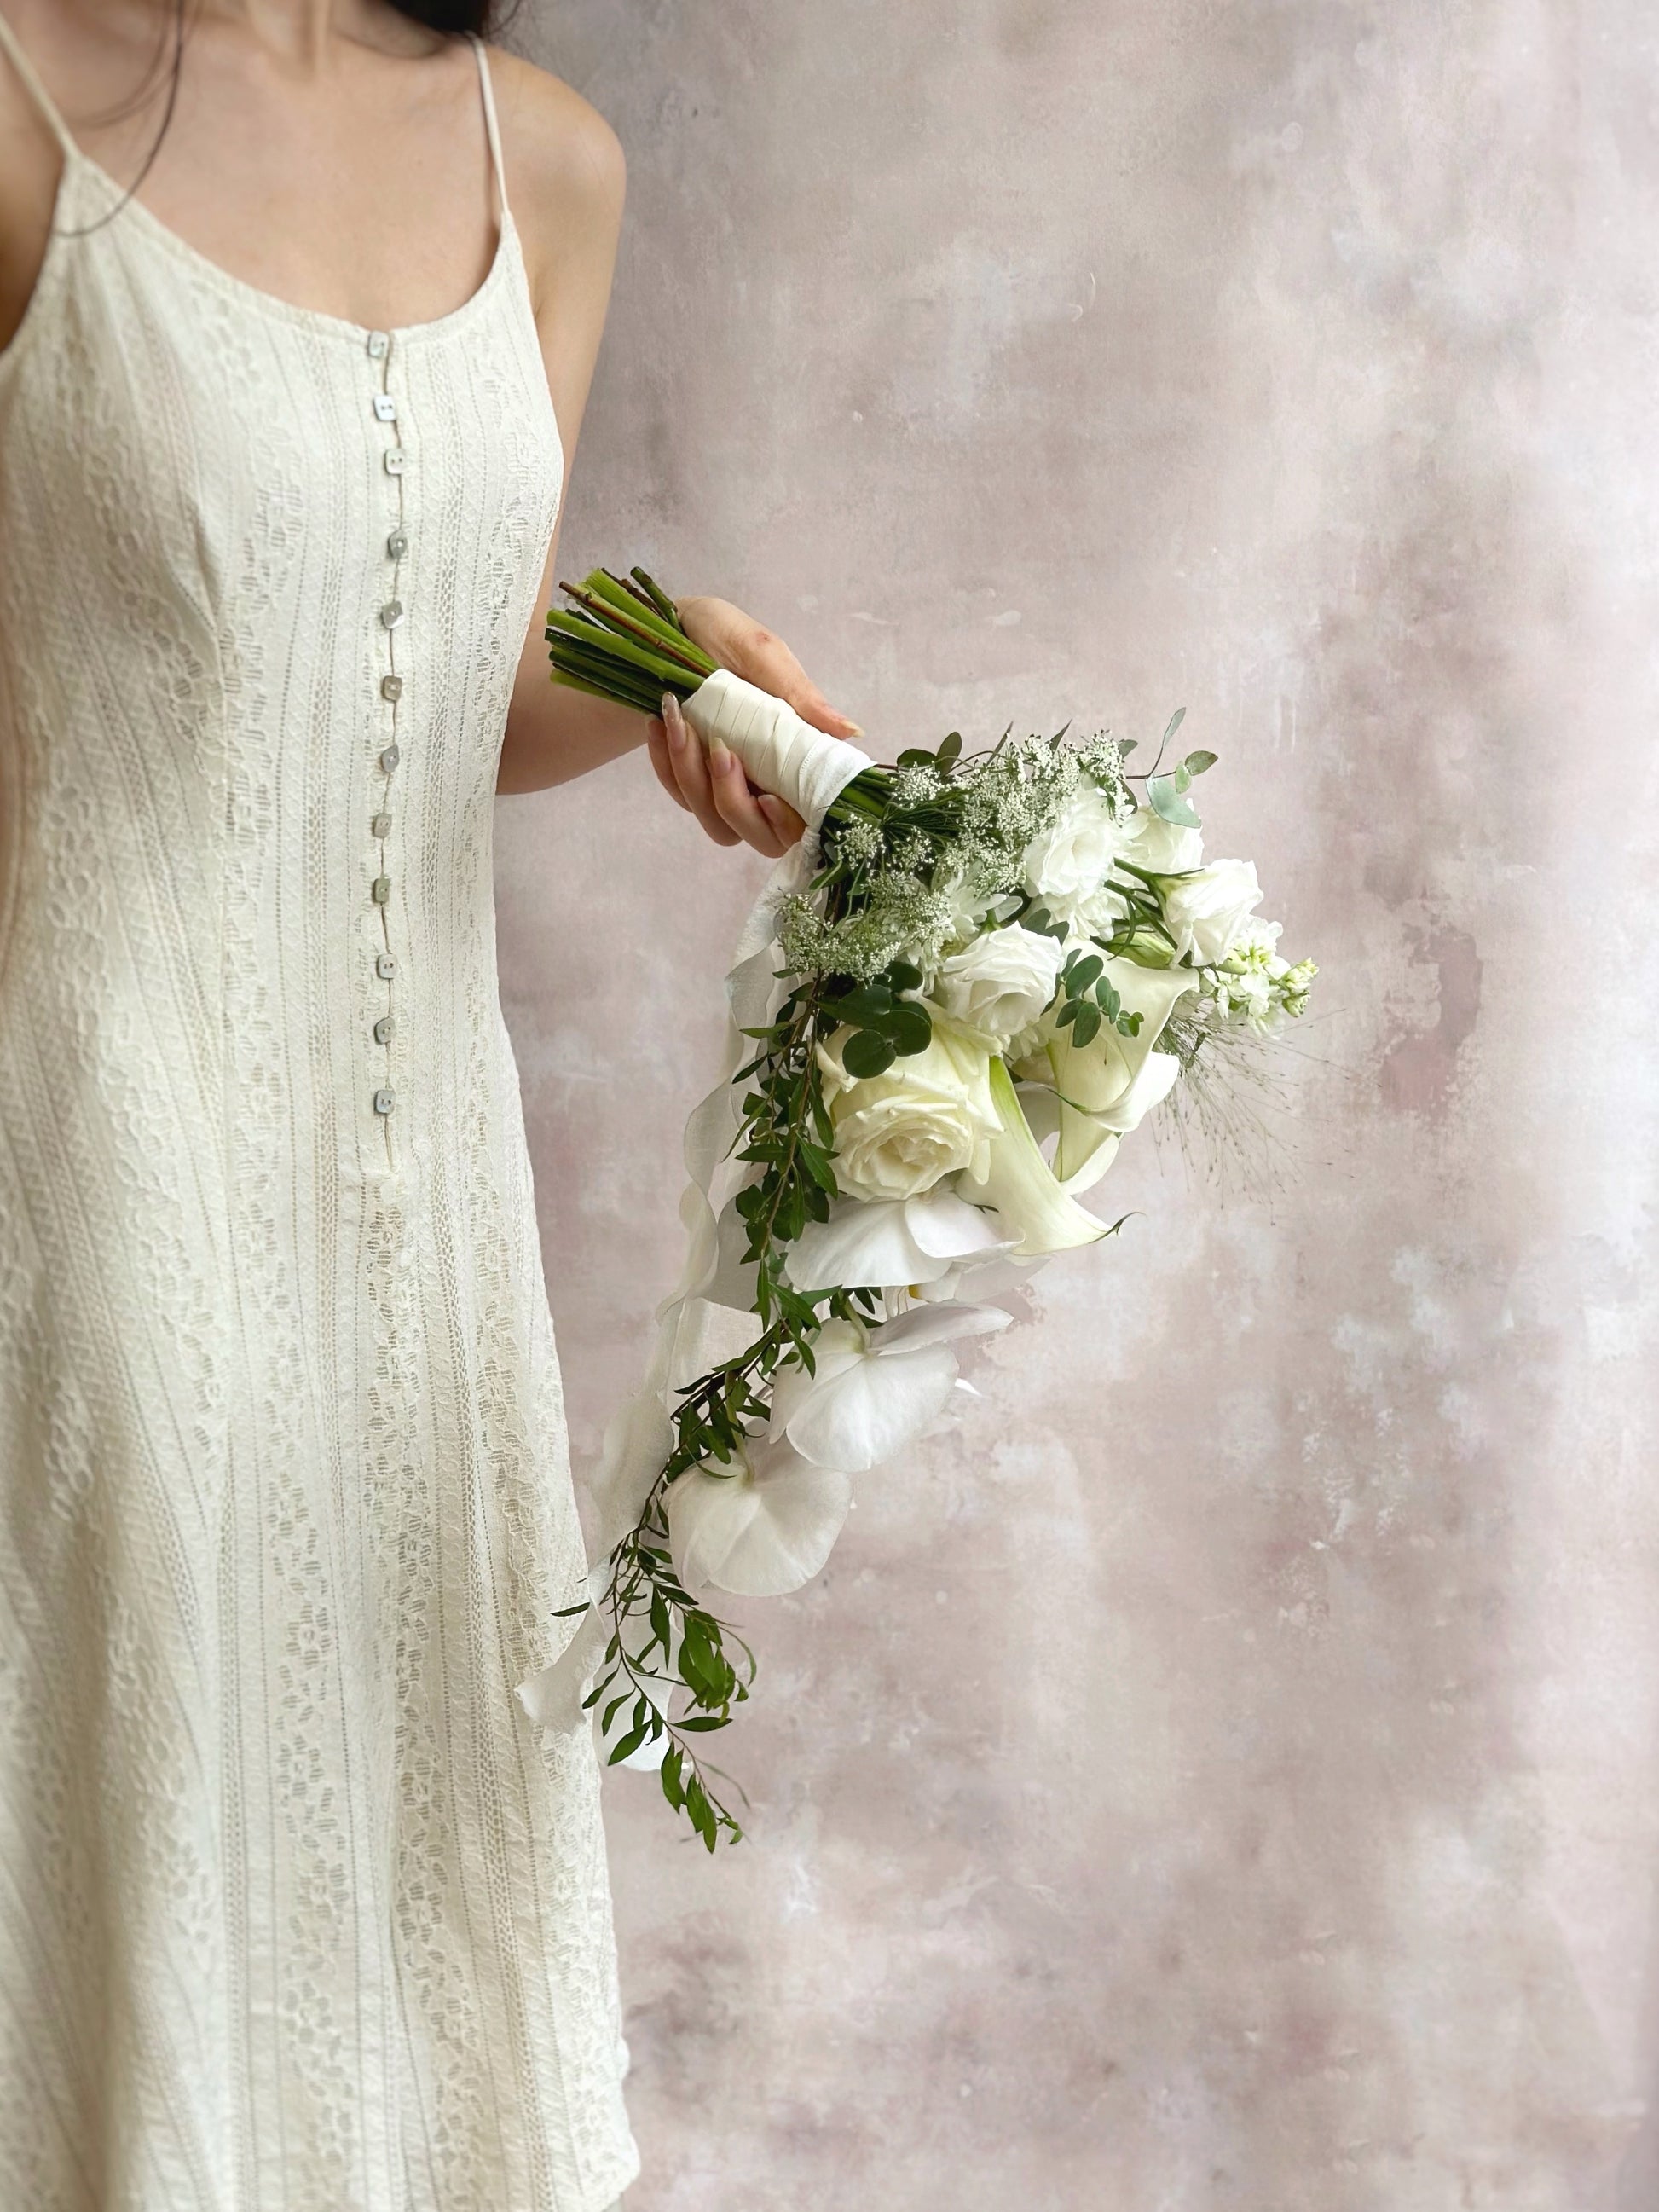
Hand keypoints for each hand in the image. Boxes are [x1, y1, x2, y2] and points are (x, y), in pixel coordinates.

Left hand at [645, 594, 863, 856]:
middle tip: (719, 749)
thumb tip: (851, 731)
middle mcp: (766, 781)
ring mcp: (726, 786)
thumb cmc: (723, 636)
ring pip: (715, 821)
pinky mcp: (688, 782)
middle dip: (732, 801)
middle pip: (761, 837)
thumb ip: (801, 697)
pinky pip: (677, 794)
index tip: (767, 796)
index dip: (788, 823)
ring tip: (680, 717)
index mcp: (797, 756)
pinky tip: (664, 721)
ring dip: (693, 774)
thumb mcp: (763, 655)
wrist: (666, 627)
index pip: (806, 820)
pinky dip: (667, 761)